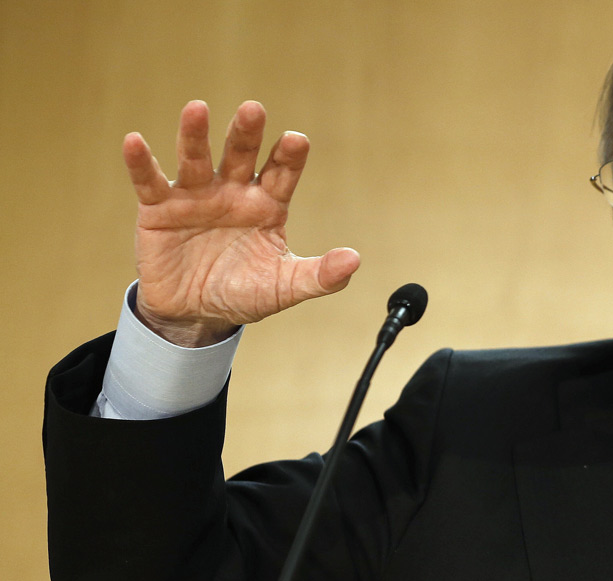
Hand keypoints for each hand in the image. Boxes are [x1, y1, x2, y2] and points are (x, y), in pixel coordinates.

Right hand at [125, 100, 359, 346]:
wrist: (197, 315)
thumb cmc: (245, 293)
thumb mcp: (285, 287)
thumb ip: (320, 275)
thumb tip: (354, 260)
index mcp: (268, 205)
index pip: (282, 173)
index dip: (289, 156)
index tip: (296, 140)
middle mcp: (233, 192)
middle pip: (241, 155)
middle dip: (247, 133)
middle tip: (253, 110)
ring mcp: (196, 196)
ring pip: (196, 159)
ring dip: (195, 135)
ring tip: (196, 109)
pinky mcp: (159, 209)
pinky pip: (150, 182)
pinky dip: (141, 163)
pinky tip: (135, 142)